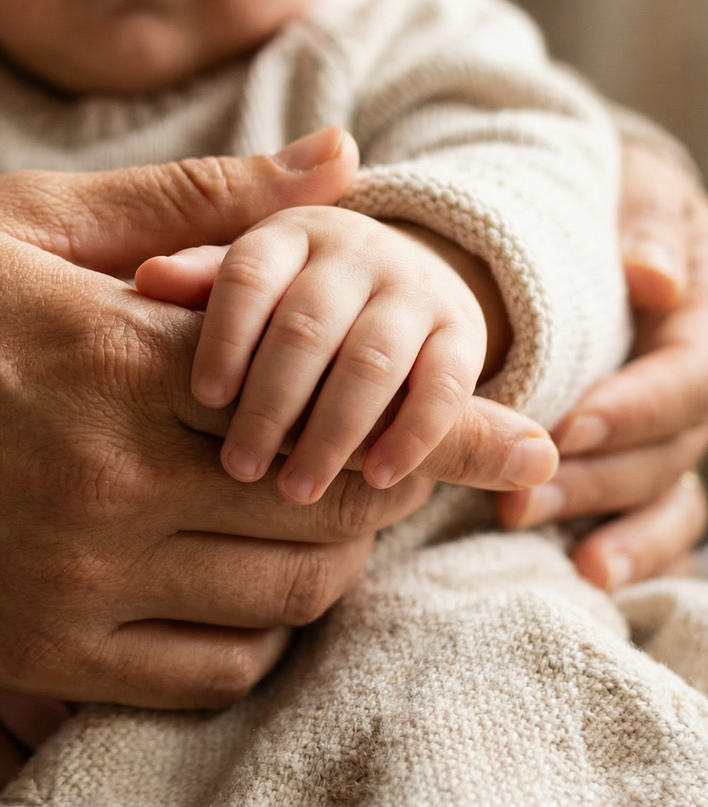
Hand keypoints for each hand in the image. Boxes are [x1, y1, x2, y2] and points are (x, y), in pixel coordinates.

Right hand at [0, 129, 556, 707]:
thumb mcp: (19, 219)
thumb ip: (189, 206)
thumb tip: (335, 165)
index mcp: (115, 365)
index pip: (338, 406)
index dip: (442, 424)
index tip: (500, 428)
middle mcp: (106, 491)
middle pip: (326, 519)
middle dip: (378, 489)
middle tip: (369, 455)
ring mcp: (66, 588)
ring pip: (277, 608)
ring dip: (320, 566)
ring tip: (296, 516)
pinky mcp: (24, 654)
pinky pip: (192, 678)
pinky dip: (243, 641)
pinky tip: (223, 589)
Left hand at [136, 208, 513, 504]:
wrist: (397, 282)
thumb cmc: (288, 296)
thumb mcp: (243, 280)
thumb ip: (198, 282)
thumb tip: (148, 279)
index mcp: (288, 233)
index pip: (250, 275)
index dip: (226, 335)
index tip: (203, 397)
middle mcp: (356, 251)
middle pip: (307, 326)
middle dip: (270, 404)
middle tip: (237, 467)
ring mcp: (415, 289)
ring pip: (372, 361)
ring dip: (332, 433)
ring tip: (293, 491)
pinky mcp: (464, 333)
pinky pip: (445, 385)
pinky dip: (413, 436)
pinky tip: (374, 480)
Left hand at [499, 142, 707, 588]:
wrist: (599, 212)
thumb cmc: (610, 198)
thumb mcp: (636, 189)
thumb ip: (649, 227)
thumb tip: (654, 277)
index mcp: (700, 320)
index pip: (688, 378)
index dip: (633, 408)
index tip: (569, 426)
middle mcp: (694, 384)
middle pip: (665, 447)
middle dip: (593, 476)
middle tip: (517, 498)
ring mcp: (674, 428)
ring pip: (657, 486)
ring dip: (598, 516)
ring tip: (531, 531)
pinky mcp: (647, 457)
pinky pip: (658, 513)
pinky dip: (632, 544)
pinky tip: (589, 571)